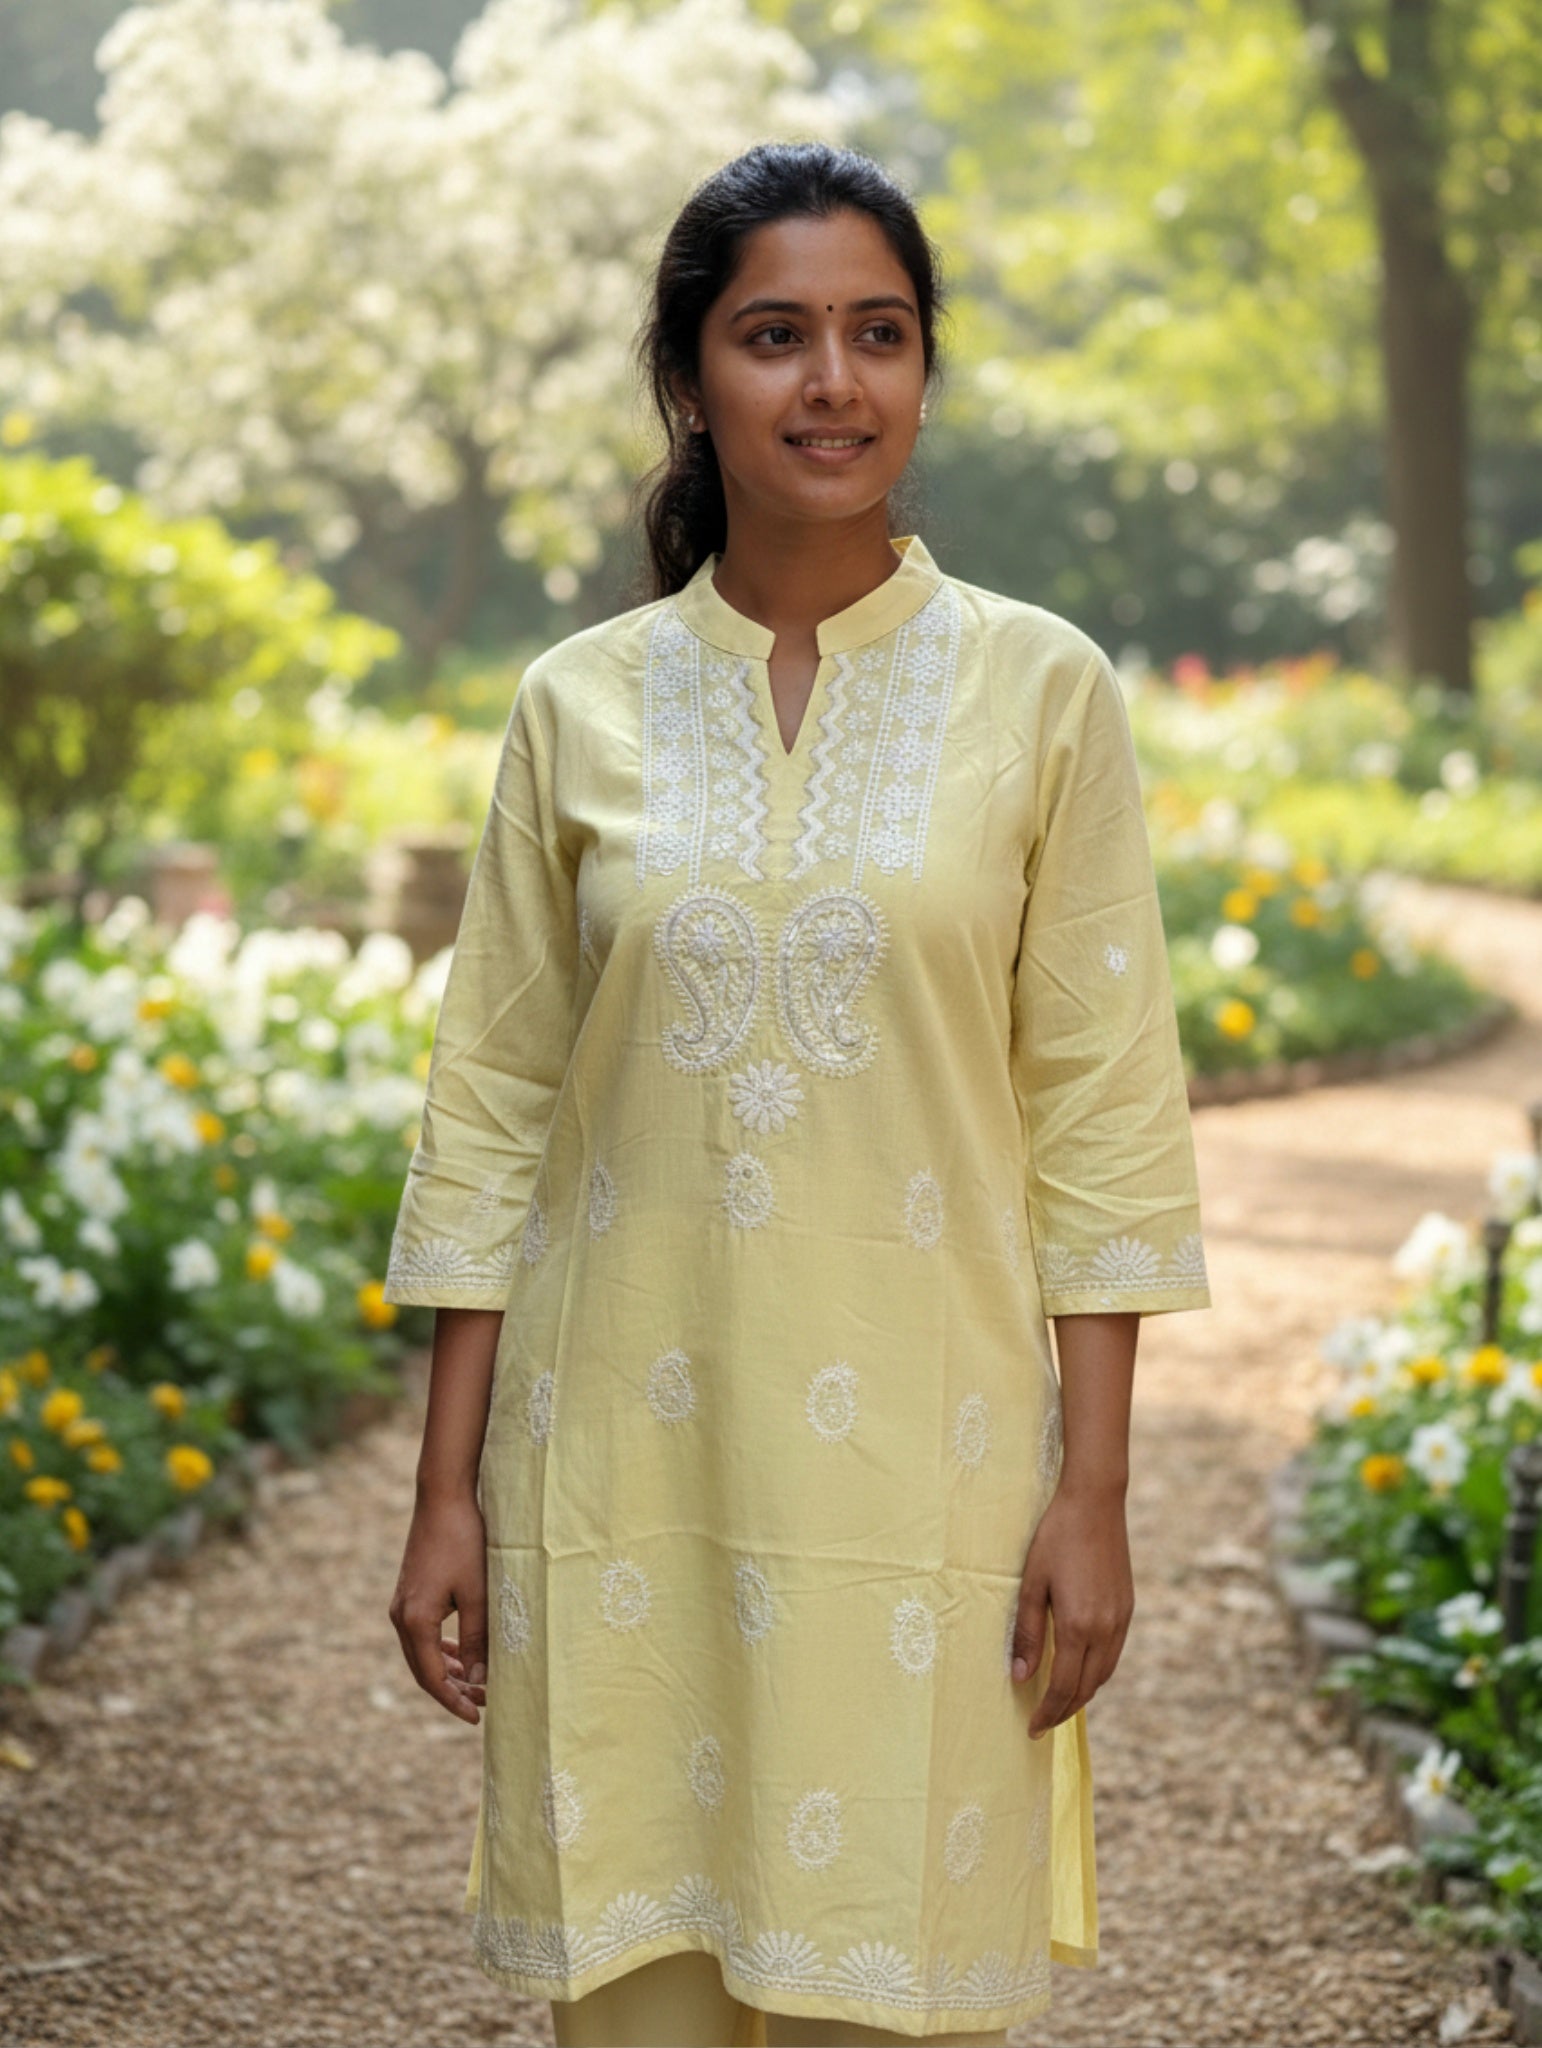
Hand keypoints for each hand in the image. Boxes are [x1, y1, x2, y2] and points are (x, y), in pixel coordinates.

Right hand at [388, 1489, 488, 1724]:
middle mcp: (401, 1616)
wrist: (443, 1497)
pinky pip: (423, 1634)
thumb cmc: (464, 1542)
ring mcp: (402, 1605)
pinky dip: (442, 1650)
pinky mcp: (411, 1594)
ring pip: (423, 1653)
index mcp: (414, 1621)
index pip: (432, 1677)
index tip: (478, 1717)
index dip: (454, 1701)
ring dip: (448, 1670)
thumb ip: (477, 1639)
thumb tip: (479, 1681)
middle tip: (484, 1704)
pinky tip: (462, 1656)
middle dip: (453, 1690)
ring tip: (477, 1684)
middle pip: (424, 1670)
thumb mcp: (478, 1593)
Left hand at [1009, 1479, 1133, 1739]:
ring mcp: (1121, 1619)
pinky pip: (1113, 1655)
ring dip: (1081, 1693)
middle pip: (1086, 1688)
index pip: (1063, 1686)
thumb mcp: (1031, 1584)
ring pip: (1103, 1674)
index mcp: (1079, 1626)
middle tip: (1042, 1724)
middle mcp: (1106, 1629)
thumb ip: (1027, 1633)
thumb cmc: (1055, 1538)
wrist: (1095, 1503)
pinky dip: (1096, 1672)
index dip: (1047, 1712)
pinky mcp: (1127, 1608)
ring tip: (1058, 1702)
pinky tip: (1079, 1669)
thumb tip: (1019, 1677)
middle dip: (1064, 1710)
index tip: (1031, 1728)